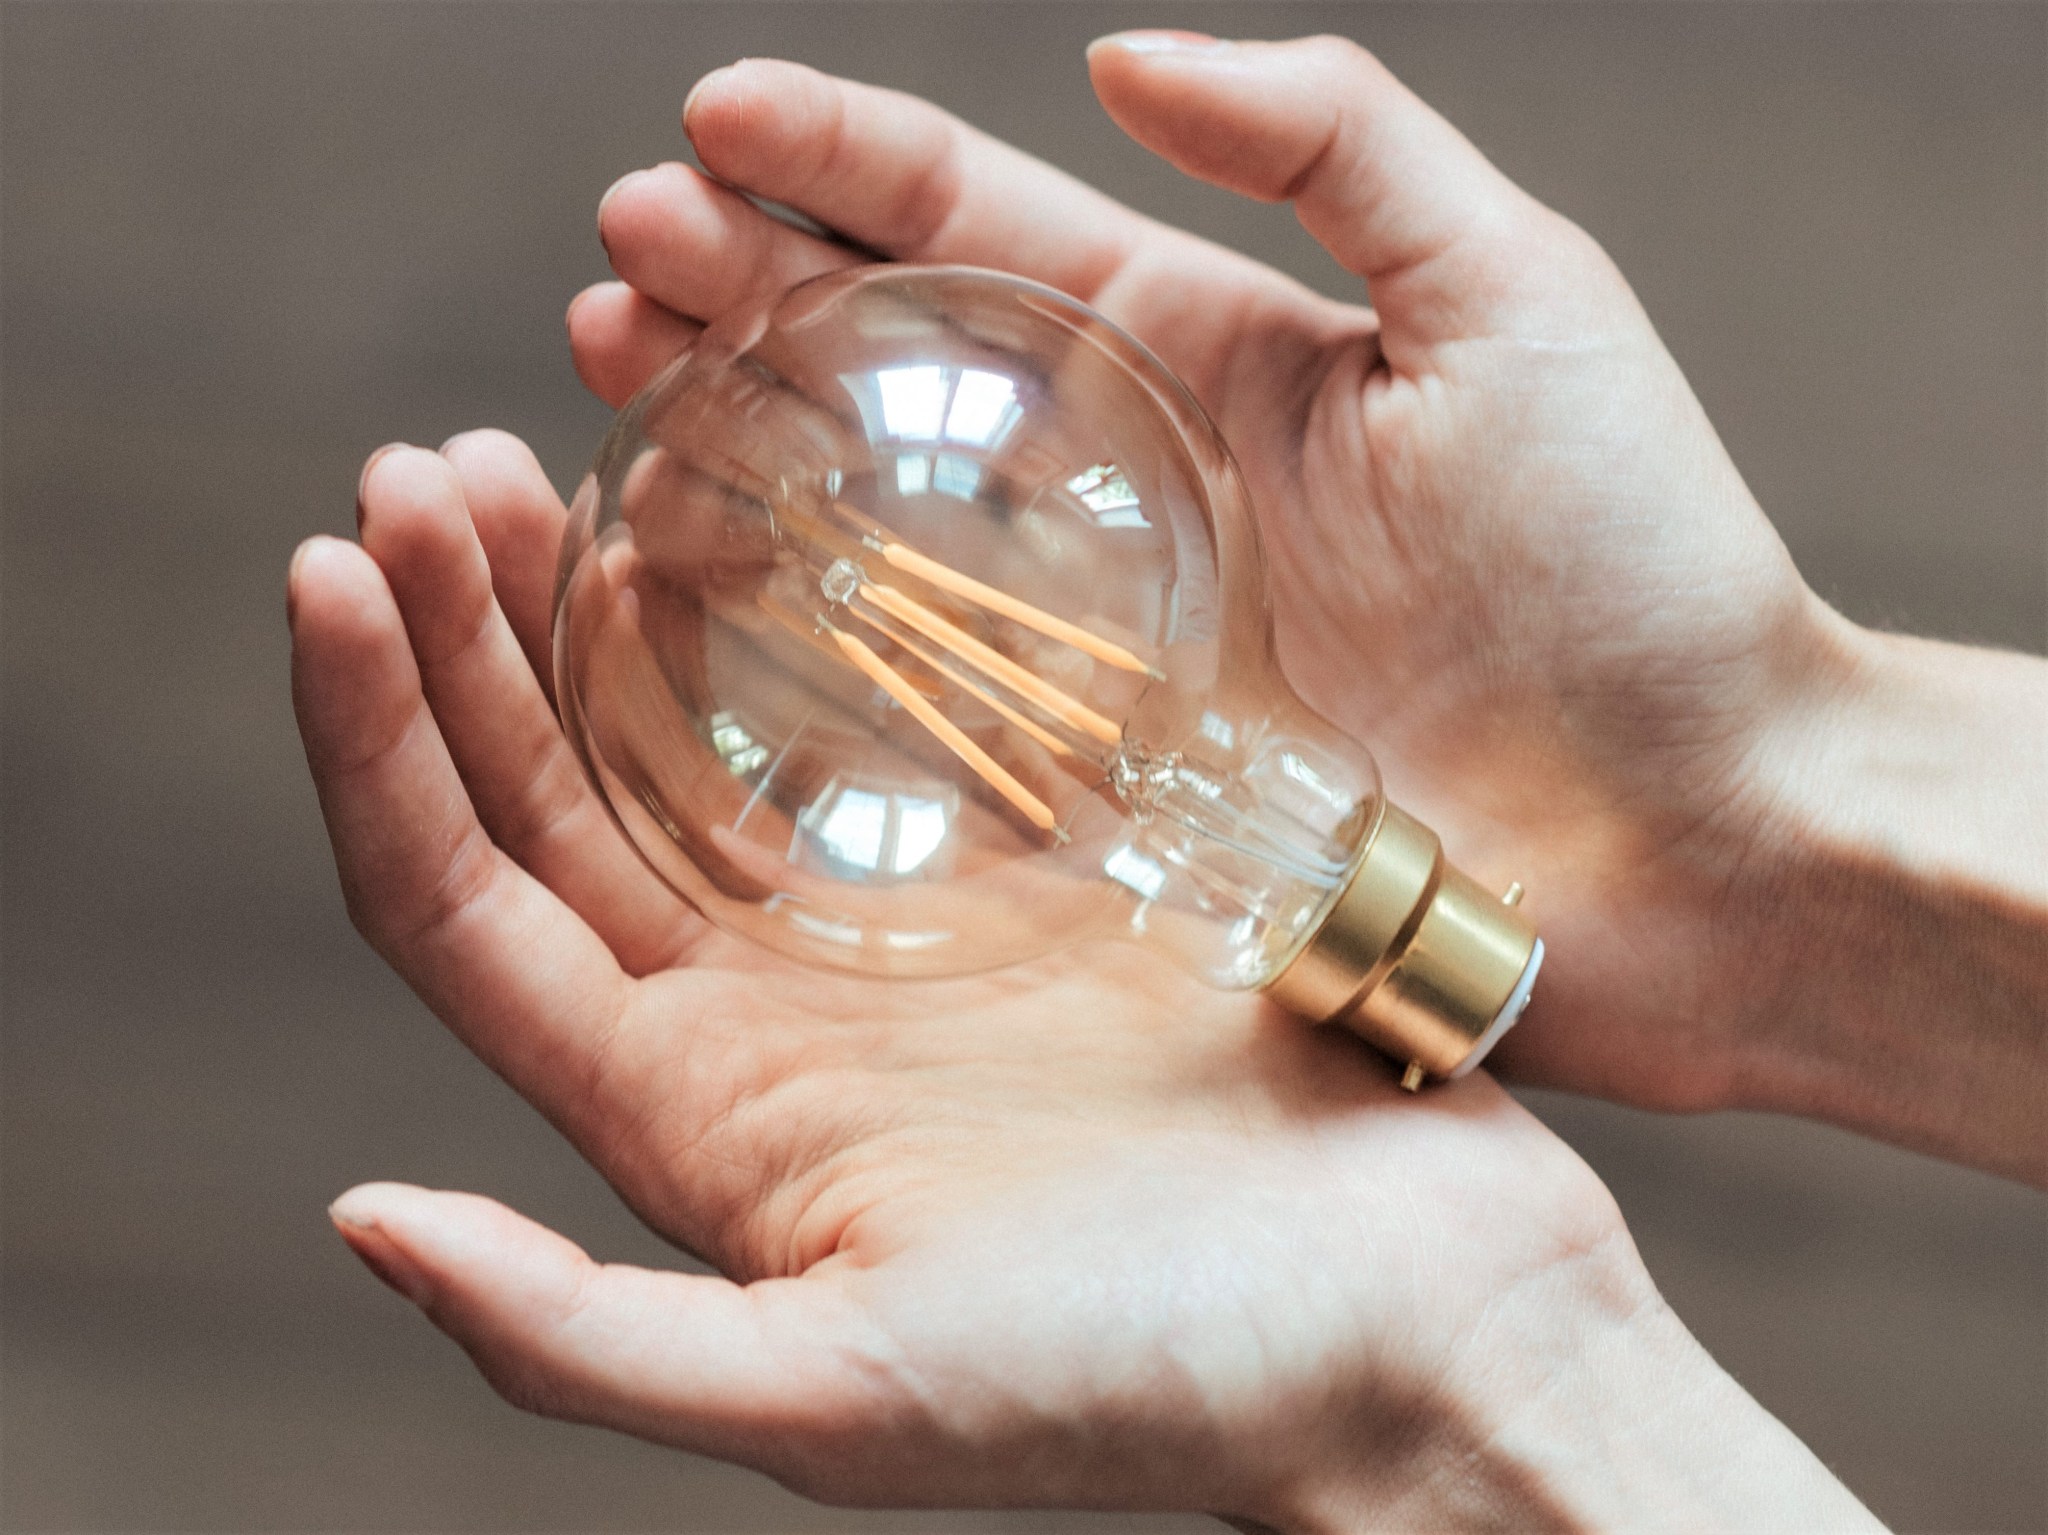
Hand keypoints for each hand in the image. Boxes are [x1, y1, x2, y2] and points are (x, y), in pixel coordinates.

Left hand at [293, 441, 1868, 1528]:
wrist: (1424, 1331)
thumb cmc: (1161, 1387)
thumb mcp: (852, 1400)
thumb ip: (587, 1339)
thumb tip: (364, 1222)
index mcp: (689, 1127)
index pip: (458, 909)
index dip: (371, 744)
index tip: (329, 565)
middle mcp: (757, 1027)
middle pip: (543, 804)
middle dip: (457, 637)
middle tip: (424, 469)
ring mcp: (886, 944)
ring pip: (684, 747)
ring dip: (592, 605)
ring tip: (547, 458)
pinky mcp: (1020, 882)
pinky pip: (866, 722)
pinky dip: (789, 620)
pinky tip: (756, 520)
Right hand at [571, 34, 1862, 1120]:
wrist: (1702, 832)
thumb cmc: (1637, 568)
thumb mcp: (1517, 297)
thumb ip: (1338, 143)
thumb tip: (1131, 53)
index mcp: (1208, 354)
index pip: (986, 228)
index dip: (842, 165)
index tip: (707, 118)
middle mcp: (1129, 485)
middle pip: (893, 363)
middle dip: (746, 293)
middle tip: (620, 259)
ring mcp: (1101, 638)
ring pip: (874, 523)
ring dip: (739, 450)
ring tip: (618, 387)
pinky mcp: (1098, 782)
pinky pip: (915, 703)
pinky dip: (797, 650)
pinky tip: (696, 600)